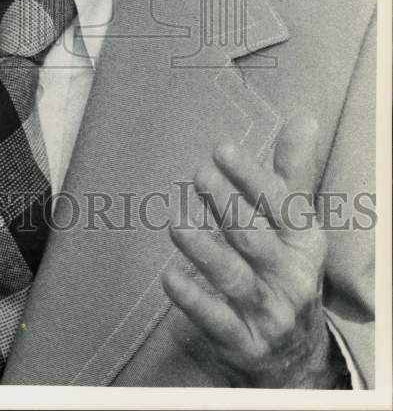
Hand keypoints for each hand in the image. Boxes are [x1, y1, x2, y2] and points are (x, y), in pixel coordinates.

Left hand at [162, 115, 337, 387]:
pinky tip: (168, 276)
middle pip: (255, 238)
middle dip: (226, 205)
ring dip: (204, 250)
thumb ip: (291, 172)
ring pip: (234, 277)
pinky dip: (192, 298)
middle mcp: (292, 277)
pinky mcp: (243, 342)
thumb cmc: (286, 269)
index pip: (281, 205)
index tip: (221, 149)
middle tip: (198, 174)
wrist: (295, 356)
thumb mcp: (295, 224)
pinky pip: (216, 319)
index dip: (251, 177)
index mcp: (305, 243)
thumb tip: (303, 118)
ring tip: (176, 223)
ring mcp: (269, 313)